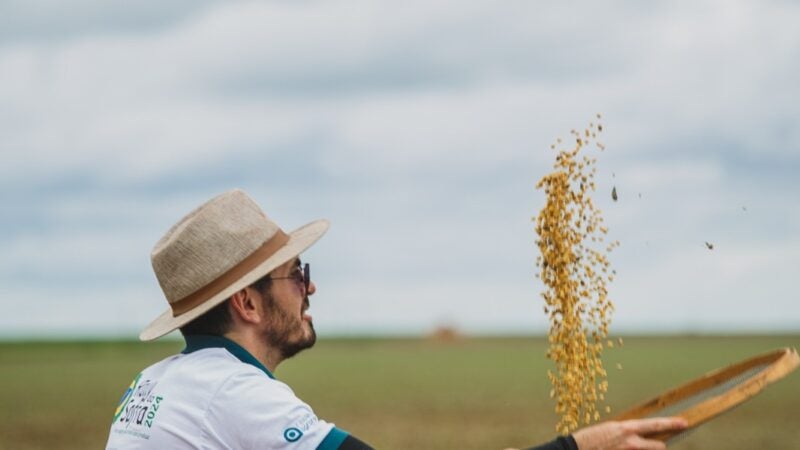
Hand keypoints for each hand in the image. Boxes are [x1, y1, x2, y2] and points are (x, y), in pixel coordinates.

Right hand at [572, 417, 687, 449]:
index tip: (684, 422)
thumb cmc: (590, 439)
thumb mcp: (609, 430)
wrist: (576, 449)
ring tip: (629, 447)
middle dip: (658, 447)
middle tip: (657, 446)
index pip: (655, 424)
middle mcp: (631, 442)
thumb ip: (625, 432)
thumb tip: (633, 435)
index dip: (671, 423)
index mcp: (626, 428)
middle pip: (658, 446)